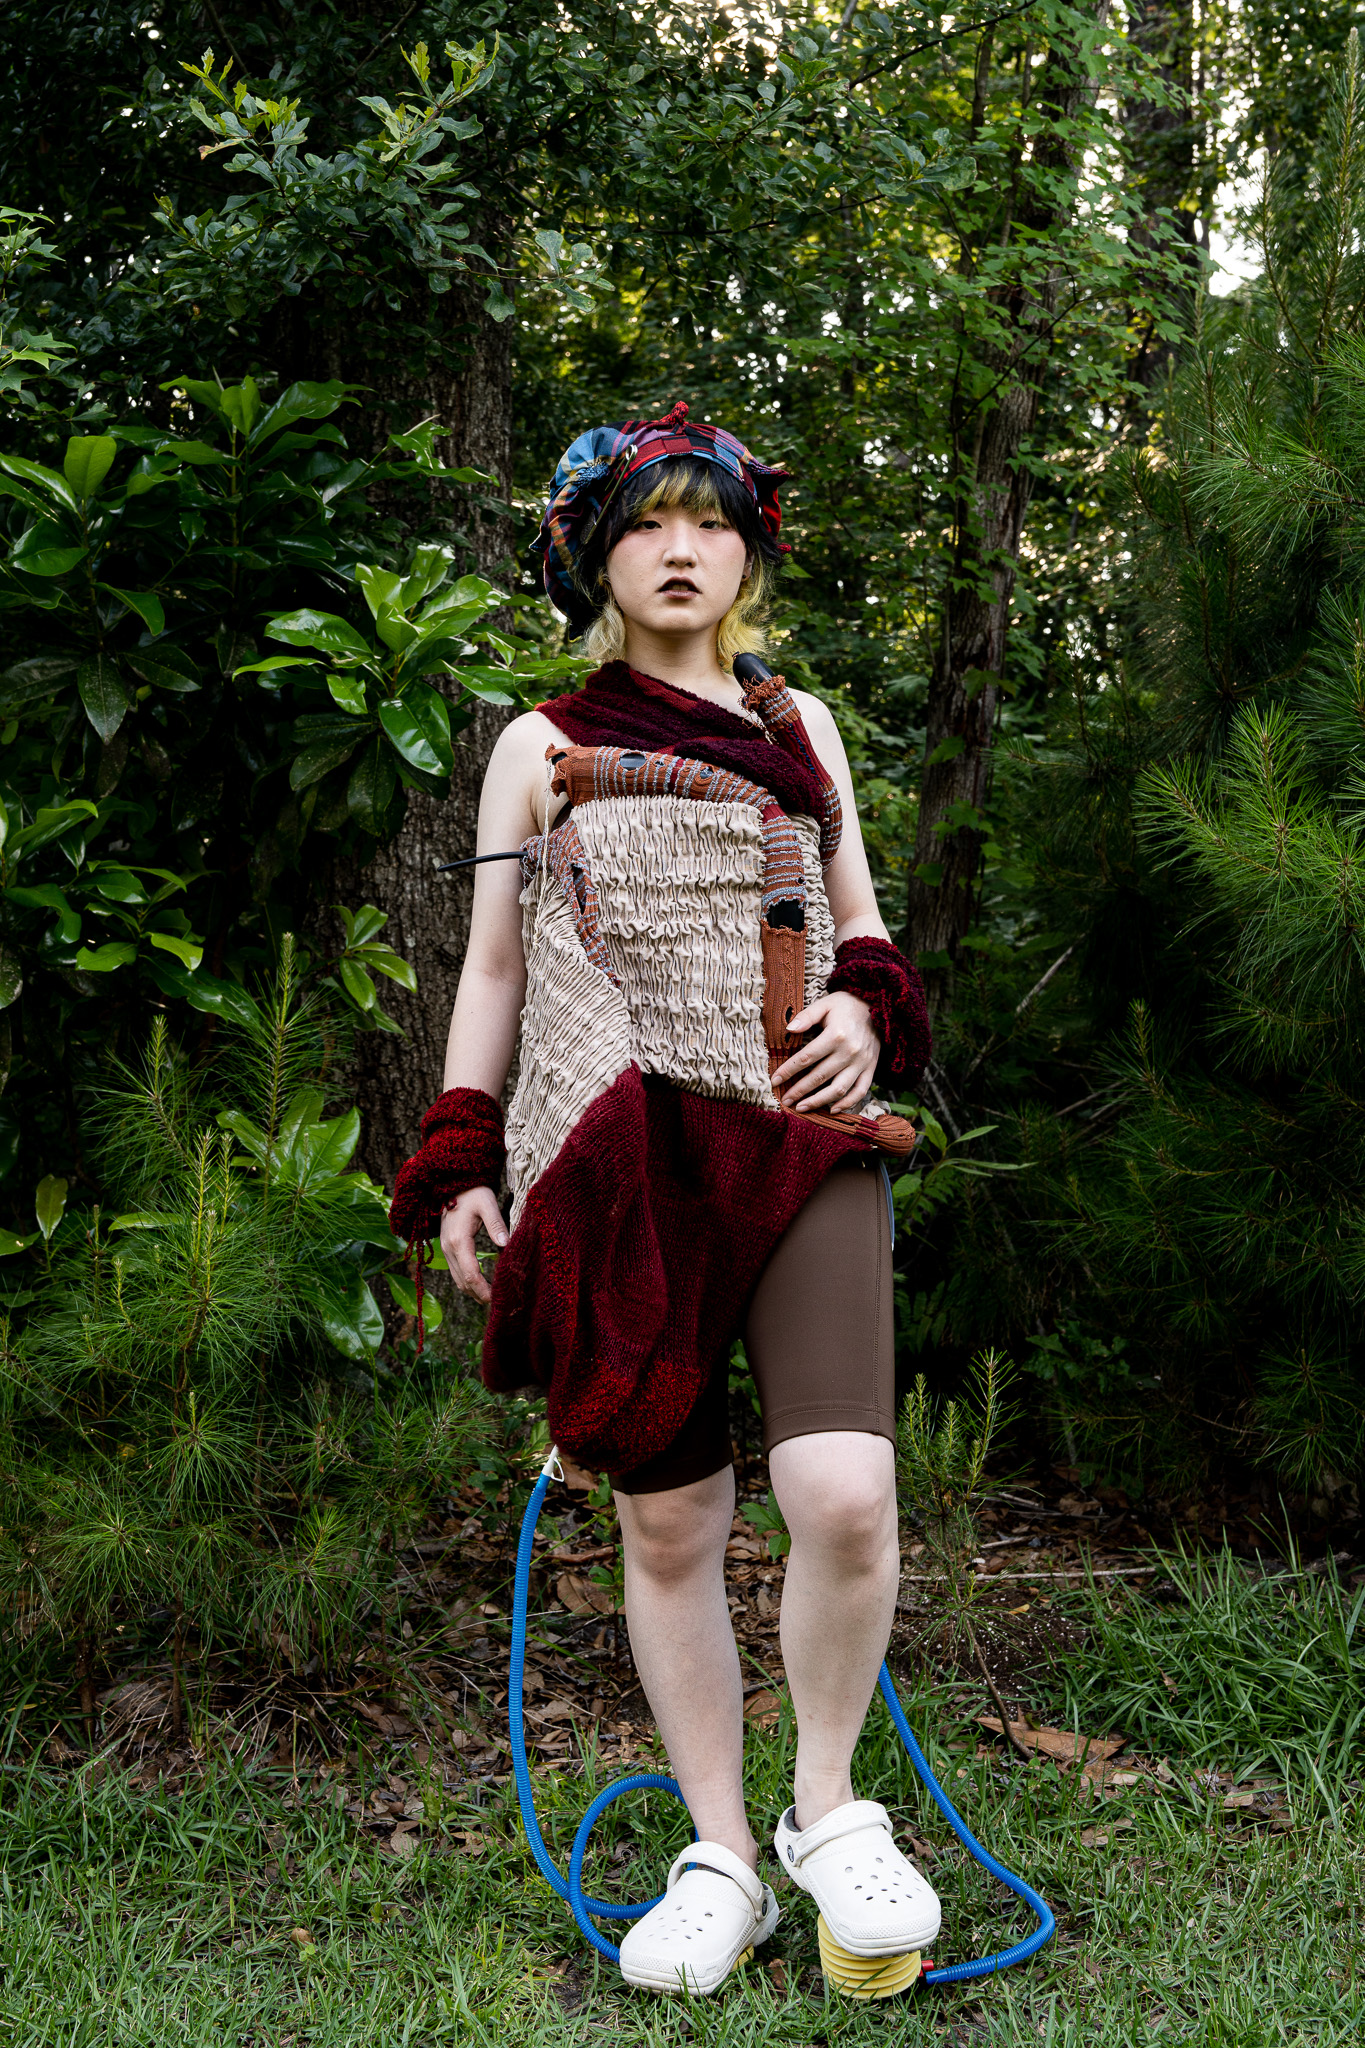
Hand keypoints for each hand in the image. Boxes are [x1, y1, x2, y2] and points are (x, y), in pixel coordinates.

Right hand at [439, 1185, 507, 1302]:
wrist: (453, 1183)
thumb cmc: (473, 1192)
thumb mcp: (487, 1204)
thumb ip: (496, 1224)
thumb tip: (506, 1245)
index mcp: (459, 1240)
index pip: (471, 1274)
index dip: (483, 1290)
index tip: (497, 1299)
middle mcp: (449, 1248)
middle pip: (463, 1282)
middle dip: (479, 1295)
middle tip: (499, 1303)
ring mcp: (445, 1249)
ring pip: (458, 1279)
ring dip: (472, 1291)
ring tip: (491, 1297)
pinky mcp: (447, 1248)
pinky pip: (456, 1272)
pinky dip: (467, 1282)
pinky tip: (481, 1284)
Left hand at [772, 990, 879, 1112]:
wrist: (880, 1007)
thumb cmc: (847, 1005)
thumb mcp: (825, 1004)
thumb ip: (807, 1016)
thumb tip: (789, 1029)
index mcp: (836, 1035)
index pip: (806, 1058)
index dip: (788, 1071)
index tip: (775, 1080)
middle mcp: (849, 1052)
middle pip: (819, 1077)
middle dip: (799, 1091)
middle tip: (785, 1100)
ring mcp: (862, 1062)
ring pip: (839, 1089)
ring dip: (819, 1101)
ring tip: (802, 1108)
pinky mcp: (871, 1068)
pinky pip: (860, 1091)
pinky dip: (848, 1104)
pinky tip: (832, 1110)